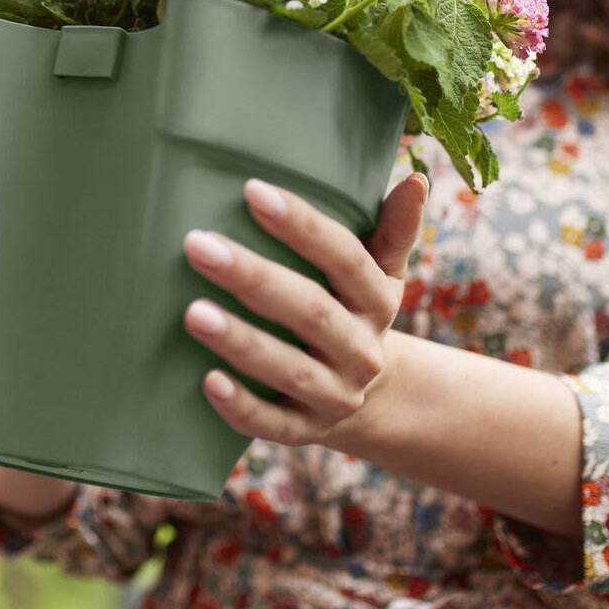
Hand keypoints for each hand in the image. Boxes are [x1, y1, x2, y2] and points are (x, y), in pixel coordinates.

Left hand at [181, 172, 428, 445]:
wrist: (375, 398)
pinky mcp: (304, 430)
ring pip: (288, 369)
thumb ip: (394, 229)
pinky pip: (272, 424)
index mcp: (376, 300)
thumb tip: (415, 178)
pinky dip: (241, 406)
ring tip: (192, 312)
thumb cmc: (356, 310)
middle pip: (308, 311)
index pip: (343, 258)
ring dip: (241, 341)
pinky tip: (207, 380)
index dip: (301, 225)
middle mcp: (360, 350)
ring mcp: (334, 394)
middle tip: (197, 244)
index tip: (252, 190)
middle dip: (252, 277)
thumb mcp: (382, 271)